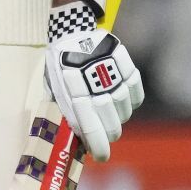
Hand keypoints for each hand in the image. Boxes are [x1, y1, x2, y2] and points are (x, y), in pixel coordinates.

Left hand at [45, 0, 143, 161]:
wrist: (74, 32)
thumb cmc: (61, 64)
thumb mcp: (55, 89)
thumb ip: (65, 112)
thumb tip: (74, 136)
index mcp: (79, 99)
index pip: (94, 133)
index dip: (99, 149)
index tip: (101, 157)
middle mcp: (100, 93)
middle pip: (114, 128)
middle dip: (108, 135)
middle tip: (103, 133)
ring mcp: (117, 83)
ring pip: (125, 114)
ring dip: (117, 116)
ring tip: (106, 106)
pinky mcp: (129, 72)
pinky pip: (136, 98)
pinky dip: (129, 101)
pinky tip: (118, 96)